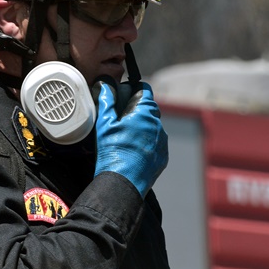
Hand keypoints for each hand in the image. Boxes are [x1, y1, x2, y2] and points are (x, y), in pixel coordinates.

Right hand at [93, 79, 167, 196]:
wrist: (122, 183)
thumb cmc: (112, 152)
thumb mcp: (104, 124)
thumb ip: (106, 101)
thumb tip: (105, 86)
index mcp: (144, 112)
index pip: (144, 90)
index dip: (134, 90)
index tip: (126, 95)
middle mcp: (157, 124)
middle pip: (149, 109)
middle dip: (137, 111)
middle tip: (121, 120)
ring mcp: (162, 141)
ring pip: (153, 127)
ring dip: (143, 129)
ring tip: (126, 139)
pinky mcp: (163, 156)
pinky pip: (156, 144)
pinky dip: (147, 144)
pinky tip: (133, 152)